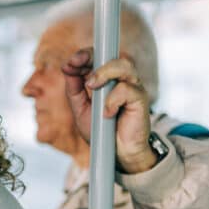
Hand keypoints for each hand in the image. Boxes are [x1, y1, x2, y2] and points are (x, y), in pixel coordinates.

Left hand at [62, 48, 157, 173]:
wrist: (116, 153)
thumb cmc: (100, 130)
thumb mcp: (80, 108)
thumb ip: (73, 88)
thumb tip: (67, 67)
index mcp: (107, 79)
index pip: (99, 57)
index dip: (85, 55)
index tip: (70, 62)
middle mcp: (122, 79)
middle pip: (112, 56)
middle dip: (93, 58)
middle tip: (76, 67)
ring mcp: (133, 88)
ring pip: (124, 66)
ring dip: (104, 72)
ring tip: (91, 86)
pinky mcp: (141, 99)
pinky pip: (128, 90)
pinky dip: (113, 100)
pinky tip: (107, 113)